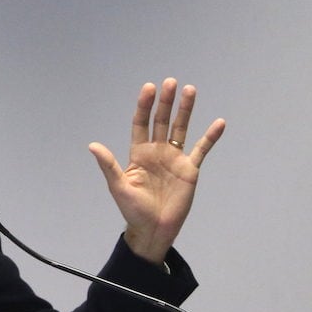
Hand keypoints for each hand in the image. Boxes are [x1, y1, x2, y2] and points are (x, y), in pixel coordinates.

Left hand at [88, 78, 224, 263]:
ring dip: (185, 111)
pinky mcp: (189, 169)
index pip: (141, 124)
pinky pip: (201, 149)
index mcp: (139, 154)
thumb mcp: (119, 186)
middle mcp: (157, 152)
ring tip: (190, 90)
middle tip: (171, 82)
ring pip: (181, 129)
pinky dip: (210, 137)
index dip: (144, 106)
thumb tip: (92, 145)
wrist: (154, 229)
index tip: (149, 88)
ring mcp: (174, 159)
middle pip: (162, 121)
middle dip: (166, 102)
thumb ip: (109, 165)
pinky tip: (219, 123)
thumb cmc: (133, 210)